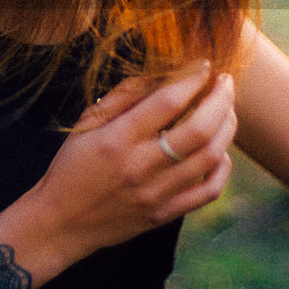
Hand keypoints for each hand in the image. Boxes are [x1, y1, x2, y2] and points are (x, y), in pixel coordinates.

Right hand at [28, 63, 236, 256]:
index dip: (192, 79)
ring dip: (227, 129)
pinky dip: (222, 169)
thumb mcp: (87, 124)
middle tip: (227, 82)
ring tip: (228, 110)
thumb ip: (122, 97)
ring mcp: (156, 193)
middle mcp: (141, 166)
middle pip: (199, 130)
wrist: (60, 222)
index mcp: (118, 139)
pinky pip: (207, 192)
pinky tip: (220, 152)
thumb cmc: (71, 167)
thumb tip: (159, 73)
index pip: (167, 102)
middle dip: (221, 100)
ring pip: (210, 158)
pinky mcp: (164, 214)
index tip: (204, 65)